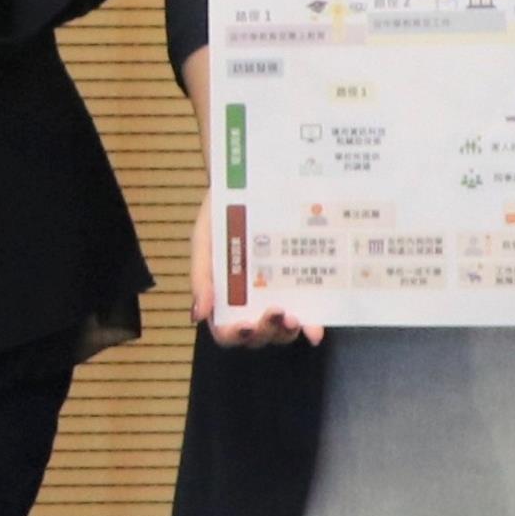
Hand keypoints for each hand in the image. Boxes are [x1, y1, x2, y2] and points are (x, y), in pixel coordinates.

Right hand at [181, 50, 321, 348]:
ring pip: (283, 330)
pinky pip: (307, 310)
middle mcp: (252, 300)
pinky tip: (317, 326)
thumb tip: (197, 314)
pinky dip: (311, 323)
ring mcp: (278, 293)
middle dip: (269, 332)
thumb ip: (202, 275)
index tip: (245, 325)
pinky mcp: (301, 282)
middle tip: (278, 314)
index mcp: (224, 294)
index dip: (235, 335)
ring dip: (289, 331)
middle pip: (260, 335)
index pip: (226, 330)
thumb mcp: (204, 238)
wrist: (249, 179)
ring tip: (296, 318)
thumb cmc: (220, 210)